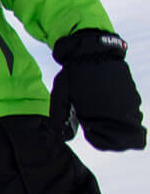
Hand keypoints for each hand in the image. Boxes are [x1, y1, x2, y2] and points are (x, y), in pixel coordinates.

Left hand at [50, 29, 145, 150]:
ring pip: (130, 124)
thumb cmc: (75, 74)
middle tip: (96, 122)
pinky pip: (132, 111)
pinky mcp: (133, 93)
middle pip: (126, 137)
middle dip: (112, 136)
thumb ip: (61, 118)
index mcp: (104, 113)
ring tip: (99, 108)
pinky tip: (105, 101)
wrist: (93, 50)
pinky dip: (122, 112)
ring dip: (117, 123)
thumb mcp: (61, 95)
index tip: (89, 128)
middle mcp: (122, 110)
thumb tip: (64, 137)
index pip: (111, 143)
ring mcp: (131, 102)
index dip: (98, 140)